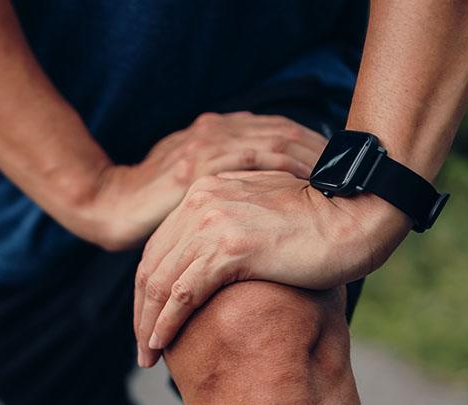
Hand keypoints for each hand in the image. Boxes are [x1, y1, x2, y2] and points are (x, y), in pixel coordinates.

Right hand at [78, 112, 327, 250]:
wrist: (112, 207)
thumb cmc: (153, 206)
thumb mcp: (202, 194)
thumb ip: (231, 190)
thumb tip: (270, 204)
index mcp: (219, 135)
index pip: (276, 133)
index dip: (312, 146)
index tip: (345, 165)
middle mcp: (215, 133)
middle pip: (283, 135)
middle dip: (320, 151)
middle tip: (355, 170)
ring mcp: (204, 147)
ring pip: (272, 145)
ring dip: (309, 161)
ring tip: (340, 180)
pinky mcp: (194, 168)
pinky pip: (248, 164)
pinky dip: (279, 172)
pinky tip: (304, 184)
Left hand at [133, 170, 410, 367]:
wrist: (359, 213)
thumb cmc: (323, 222)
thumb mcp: (265, 216)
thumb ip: (235, 229)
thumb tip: (221, 265)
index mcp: (206, 191)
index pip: (160, 246)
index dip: (149, 288)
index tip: (148, 320)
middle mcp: (201, 201)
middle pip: (151, 264)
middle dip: (142, 310)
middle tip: (142, 347)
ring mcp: (213, 222)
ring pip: (161, 281)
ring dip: (148, 324)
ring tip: (147, 356)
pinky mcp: (229, 248)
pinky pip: (183, 292)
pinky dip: (167, 323)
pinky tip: (161, 345)